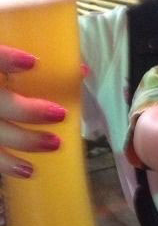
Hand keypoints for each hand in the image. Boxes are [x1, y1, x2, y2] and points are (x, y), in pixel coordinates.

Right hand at [0, 47, 64, 177]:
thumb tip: (82, 70)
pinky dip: (7, 165)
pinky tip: (28, 171)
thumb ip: (34, 61)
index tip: (31, 62)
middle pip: (0, 104)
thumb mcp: (8, 55)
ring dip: (24, 141)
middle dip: (28, 111)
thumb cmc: (5, 79)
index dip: (6, 60)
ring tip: (54, 144)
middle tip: (59, 114)